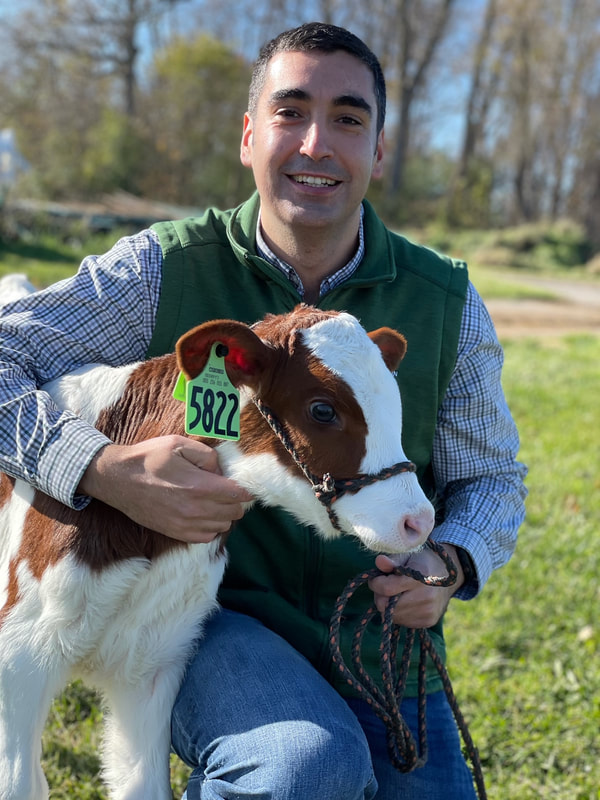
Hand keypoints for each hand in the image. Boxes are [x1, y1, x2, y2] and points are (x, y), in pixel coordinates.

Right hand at [78, 435, 253, 542]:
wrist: (117, 479)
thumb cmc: (148, 458)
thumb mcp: (179, 443)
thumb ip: (207, 456)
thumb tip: (220, 471)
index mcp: (199, 486)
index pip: (239, 495)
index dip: (244, 488)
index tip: (239, 483)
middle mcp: (195, 510)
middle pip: (234, 512)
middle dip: (235, 500)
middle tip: (224, 489)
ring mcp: (185, 525)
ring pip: (223, 526)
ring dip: (223, 514)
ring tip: (212, 500)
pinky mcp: (175, 533)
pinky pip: (206, 537)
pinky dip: (211, 527)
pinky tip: (203, 514)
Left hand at [368, 545, 464, 628]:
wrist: (449, 577)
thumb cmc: (423, 562)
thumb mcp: (408, 555)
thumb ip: (392, 560)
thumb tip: (379, 561)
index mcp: (419, 578)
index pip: (387, 588)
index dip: (375, 583)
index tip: (375, 578)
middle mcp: (425, 597)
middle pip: (386, 605)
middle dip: (379, 595)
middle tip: (384, 586)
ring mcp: (427, 612)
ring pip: (391, 616)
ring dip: (387, 605)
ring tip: (395, 593)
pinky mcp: (428, 622)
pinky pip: (401, 622)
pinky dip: (397, 613)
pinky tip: (404, 602)